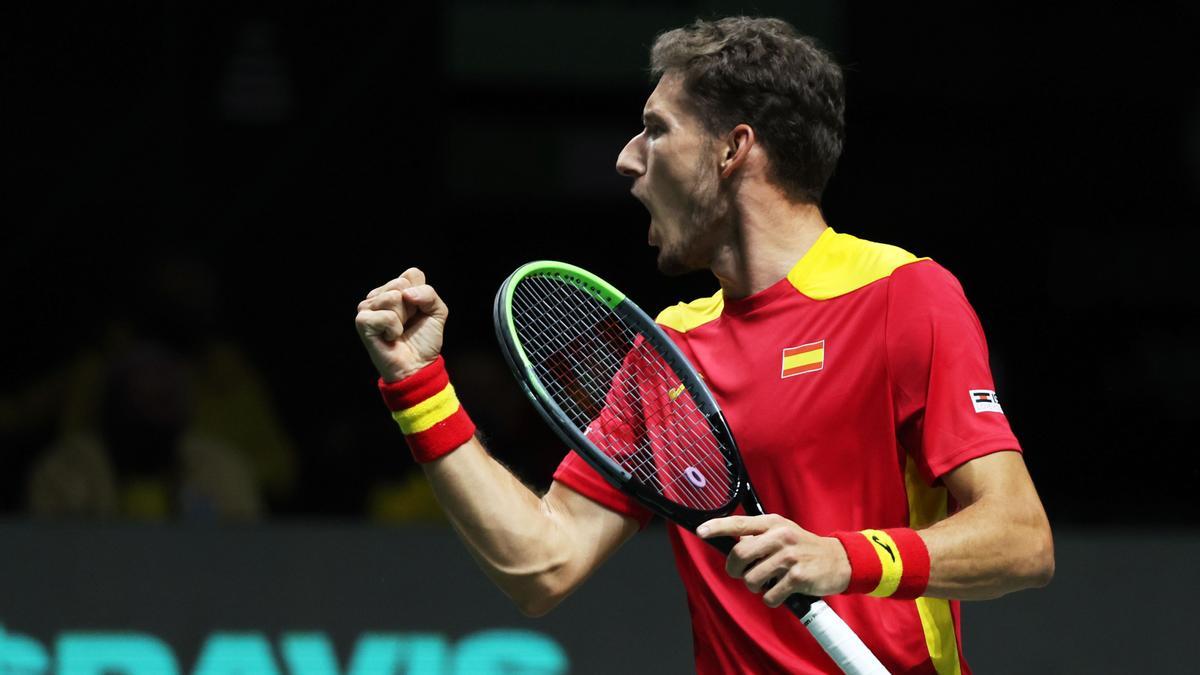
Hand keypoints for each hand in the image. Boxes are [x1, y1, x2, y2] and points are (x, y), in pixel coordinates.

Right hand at [355, 267, 448, 381]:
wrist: (417, 365)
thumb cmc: (424, 340)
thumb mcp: (437, 311)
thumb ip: (429, 294)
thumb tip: (406, 293)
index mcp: (395, 289)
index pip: (412, 274)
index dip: (422, 295)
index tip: (418, 313)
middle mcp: (379, 295)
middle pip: (401, 284)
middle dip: (412, 307)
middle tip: (407, 324)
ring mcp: (368, 307)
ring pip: (393, 297)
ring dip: (402, 319)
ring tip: (398, 330)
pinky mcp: (362, 321)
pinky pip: (386, 316)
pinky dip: (394, 329)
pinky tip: (389, 337)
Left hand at [698, 514, 850, 605]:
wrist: (839, 561)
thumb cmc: (803, 548)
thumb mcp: (782, 533)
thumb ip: (758, 537)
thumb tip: (732, 546)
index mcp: (773, 523)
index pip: (738, 523)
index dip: (717, 527)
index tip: (700, 531)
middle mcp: (780, 536)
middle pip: (740, 555)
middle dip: (735, 570)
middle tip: (742, 574)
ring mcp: (789, 557)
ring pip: (752, 579)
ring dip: (756, 587)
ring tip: (769, 582)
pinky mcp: (798, 577)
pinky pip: (770, 596)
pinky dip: (772, 599)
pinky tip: (782, 592)